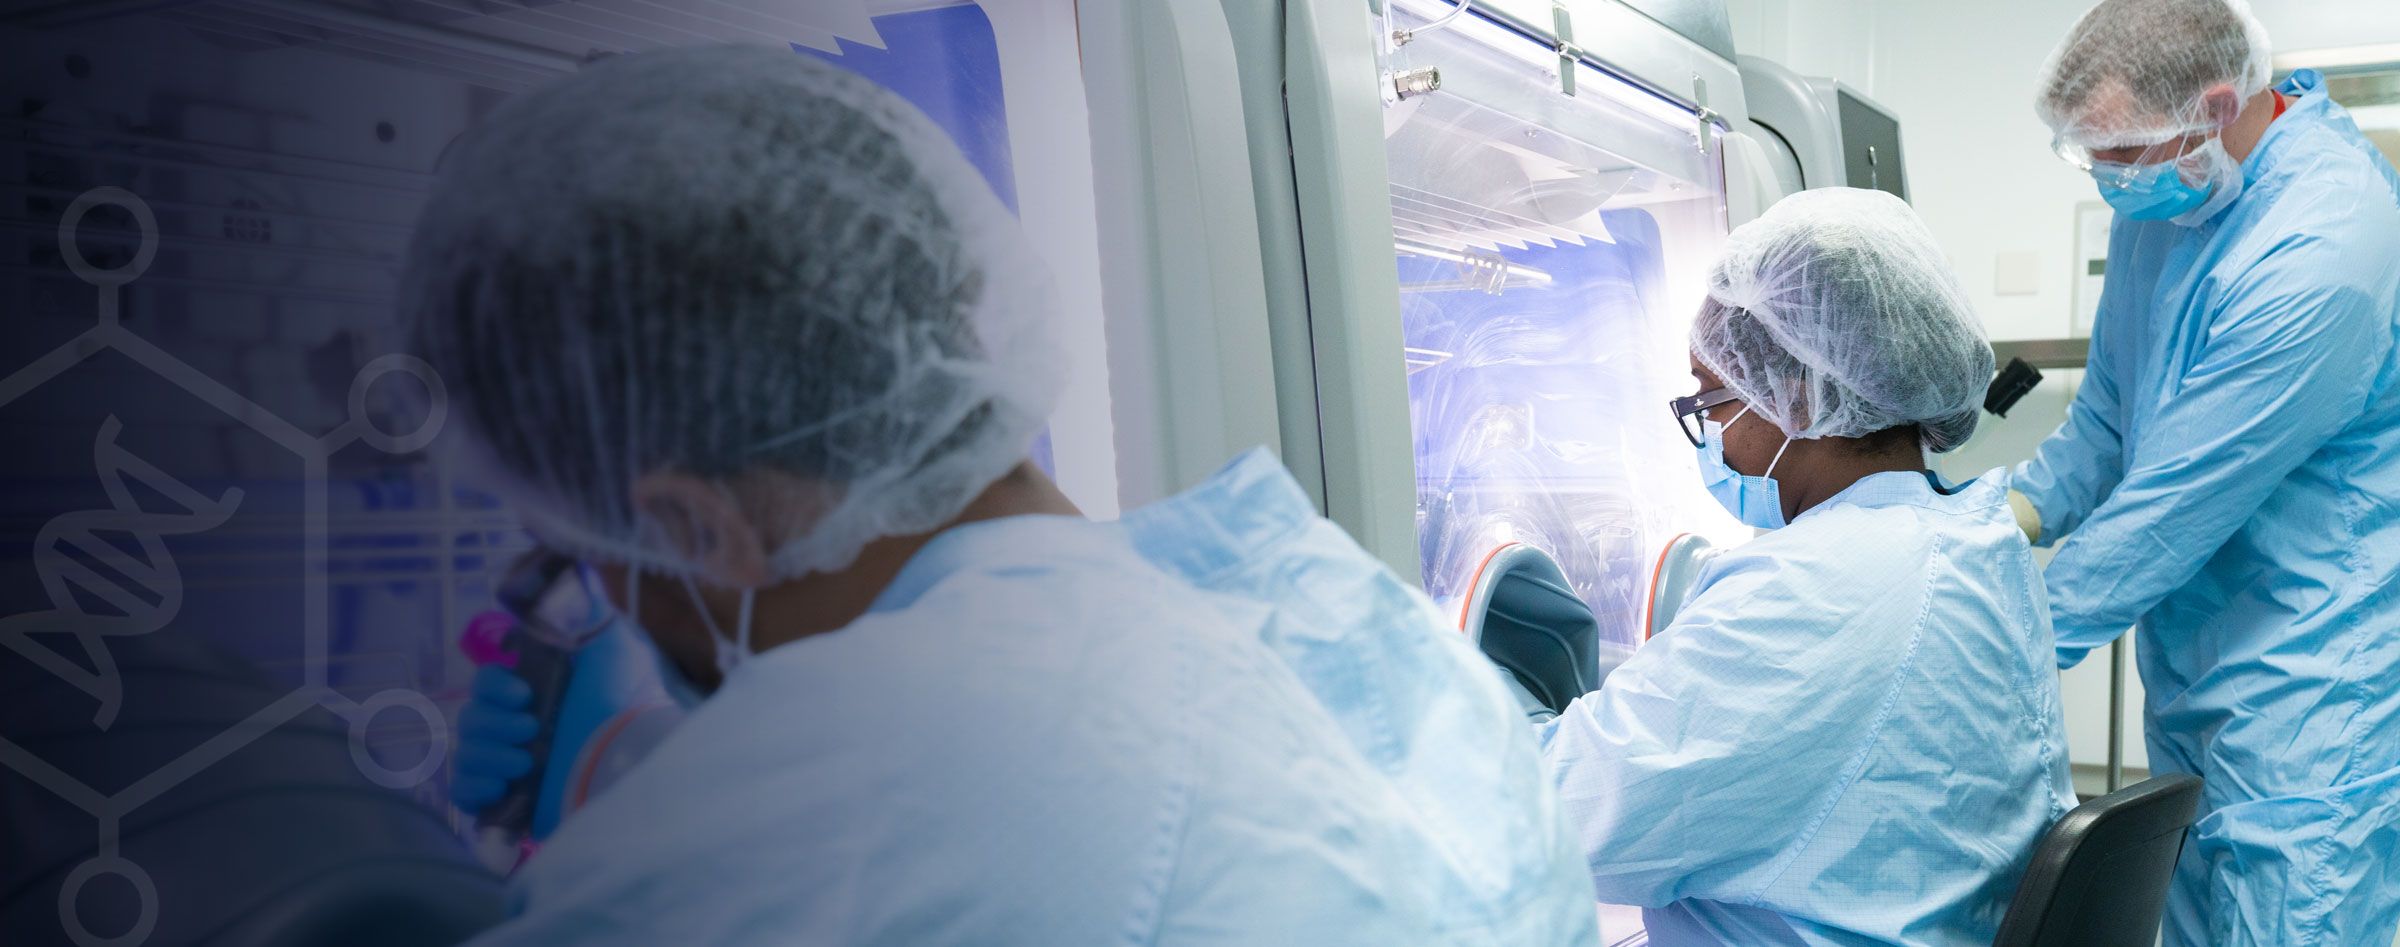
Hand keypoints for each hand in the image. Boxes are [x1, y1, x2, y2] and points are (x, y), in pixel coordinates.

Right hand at [450, 616, 667, 838]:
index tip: (521, 692)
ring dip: (489, 755)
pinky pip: (465, 793)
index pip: (487, 683)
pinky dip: (475, 789)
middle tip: (531, 729)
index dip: (493, 686)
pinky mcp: (510, 802)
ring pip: (467, 754)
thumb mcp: (612, 646)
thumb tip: (573, 575)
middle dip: (494, 723)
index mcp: (538, 693)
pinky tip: (502, 787)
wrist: (629, 763)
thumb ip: (585, 612)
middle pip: (472, 718)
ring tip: (527, 763)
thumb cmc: (622, 703)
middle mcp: (522, 728)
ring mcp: (514, 766)